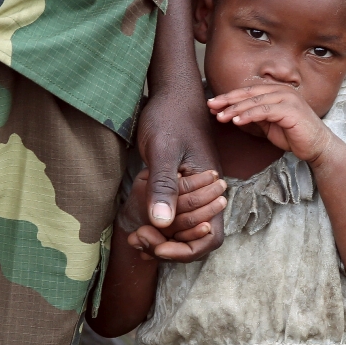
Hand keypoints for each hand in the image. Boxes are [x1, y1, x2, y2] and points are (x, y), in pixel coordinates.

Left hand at [136, 85, 223, 257]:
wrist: (172, 93)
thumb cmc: (170, 115)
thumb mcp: (163, 149)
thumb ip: (164, 185)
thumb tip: (161, 223)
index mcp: (211, 188)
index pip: (210, 237)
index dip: (186, 251)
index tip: (158, 247)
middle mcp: (206, 195)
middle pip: (195, 239)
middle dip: (167, 248)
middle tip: (137, 240)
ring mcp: (192, 192)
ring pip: (183, 231)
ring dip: (161, 240)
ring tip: (135, 238)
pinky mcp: (179, 187)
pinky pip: (173, 216)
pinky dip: (157, 227)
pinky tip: (138, 226)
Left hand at [208, 84, 333, 163]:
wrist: (317, 146)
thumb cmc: (294, 135)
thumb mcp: (270, 123)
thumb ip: (256, 115)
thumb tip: (234, 112)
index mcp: (277, 91)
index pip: (249, 92)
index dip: (230, 97)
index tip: (213, 104)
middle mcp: (282, 90)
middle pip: (249, 93)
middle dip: (228, 100)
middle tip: (211, 105)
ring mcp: (288, 98)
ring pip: (255, 101)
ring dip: (235, 109)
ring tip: (220, 116)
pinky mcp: (291, 110)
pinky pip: (264, 111)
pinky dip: (249, 115)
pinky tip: (236, 121)